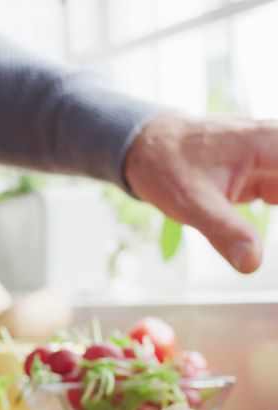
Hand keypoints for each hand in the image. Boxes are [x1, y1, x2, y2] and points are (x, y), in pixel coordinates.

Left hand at [125, 115, 277, 273]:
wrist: (146, 146)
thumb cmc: (166, 167)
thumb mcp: (190, 203)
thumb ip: (224, 231)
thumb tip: (252, 263)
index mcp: (270, 144)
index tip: (277, 204)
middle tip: (271, 208)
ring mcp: (276, 158)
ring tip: (254, 209)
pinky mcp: (269, 173)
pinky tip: (259, 234)